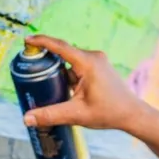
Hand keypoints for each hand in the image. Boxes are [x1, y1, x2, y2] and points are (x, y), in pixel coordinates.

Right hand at [22, 35, 145, 132]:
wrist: (132, 114)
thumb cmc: (109, 113)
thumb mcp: (76, 114)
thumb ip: (50, 115)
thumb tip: (26, 119)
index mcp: (88, 63)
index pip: (60, 46)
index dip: (41, 41)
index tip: (26, 40)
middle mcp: (93, 57)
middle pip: (63, 52)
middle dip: (46, 58)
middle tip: (28, 66)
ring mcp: (97, 62)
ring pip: (69, 61)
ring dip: (56, 68)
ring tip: (40, 79)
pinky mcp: (98, 68)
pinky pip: (77, 66)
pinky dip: (66, 73)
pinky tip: (58, 85)